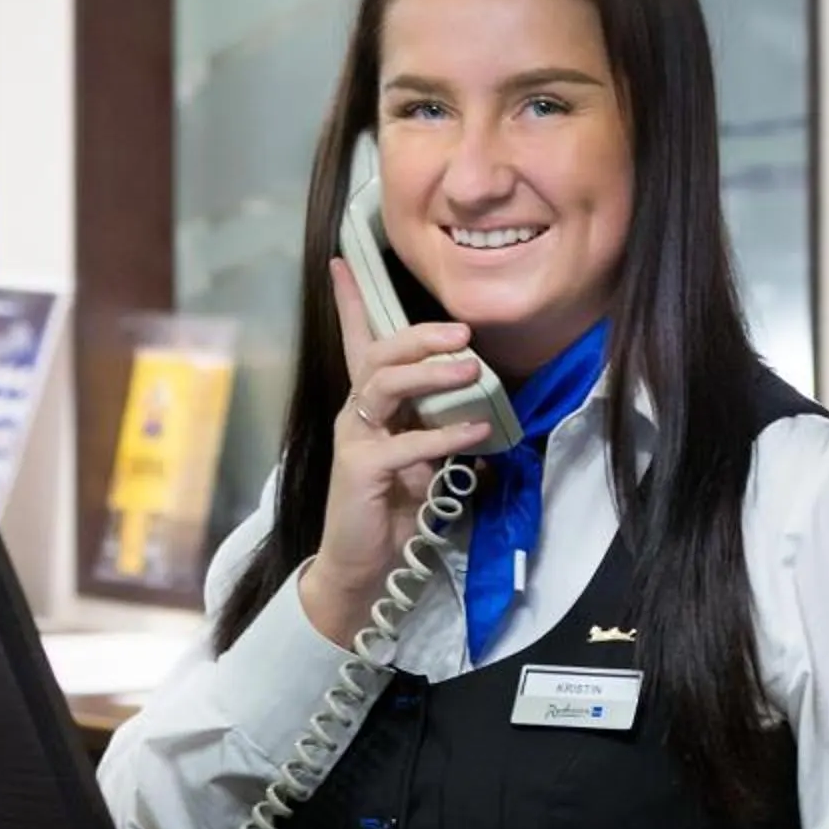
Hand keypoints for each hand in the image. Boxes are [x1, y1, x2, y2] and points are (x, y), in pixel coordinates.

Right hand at [298, 259, 490, 649]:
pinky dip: (444, 435)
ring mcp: (356, 438)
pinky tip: (477, 432)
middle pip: (379, 353)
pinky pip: (405, 443)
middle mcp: (356, 413)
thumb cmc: (392, 511)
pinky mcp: (362, 470)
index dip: (350, 301)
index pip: (356, 342)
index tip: (343, 261)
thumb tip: (485, 411)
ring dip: (430, 372)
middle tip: (463, 332)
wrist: (364, 568)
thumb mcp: (422, 461)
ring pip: (384, 384)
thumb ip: (441, 430)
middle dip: (420, 335)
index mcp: (369, 405)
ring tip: (471, 367)